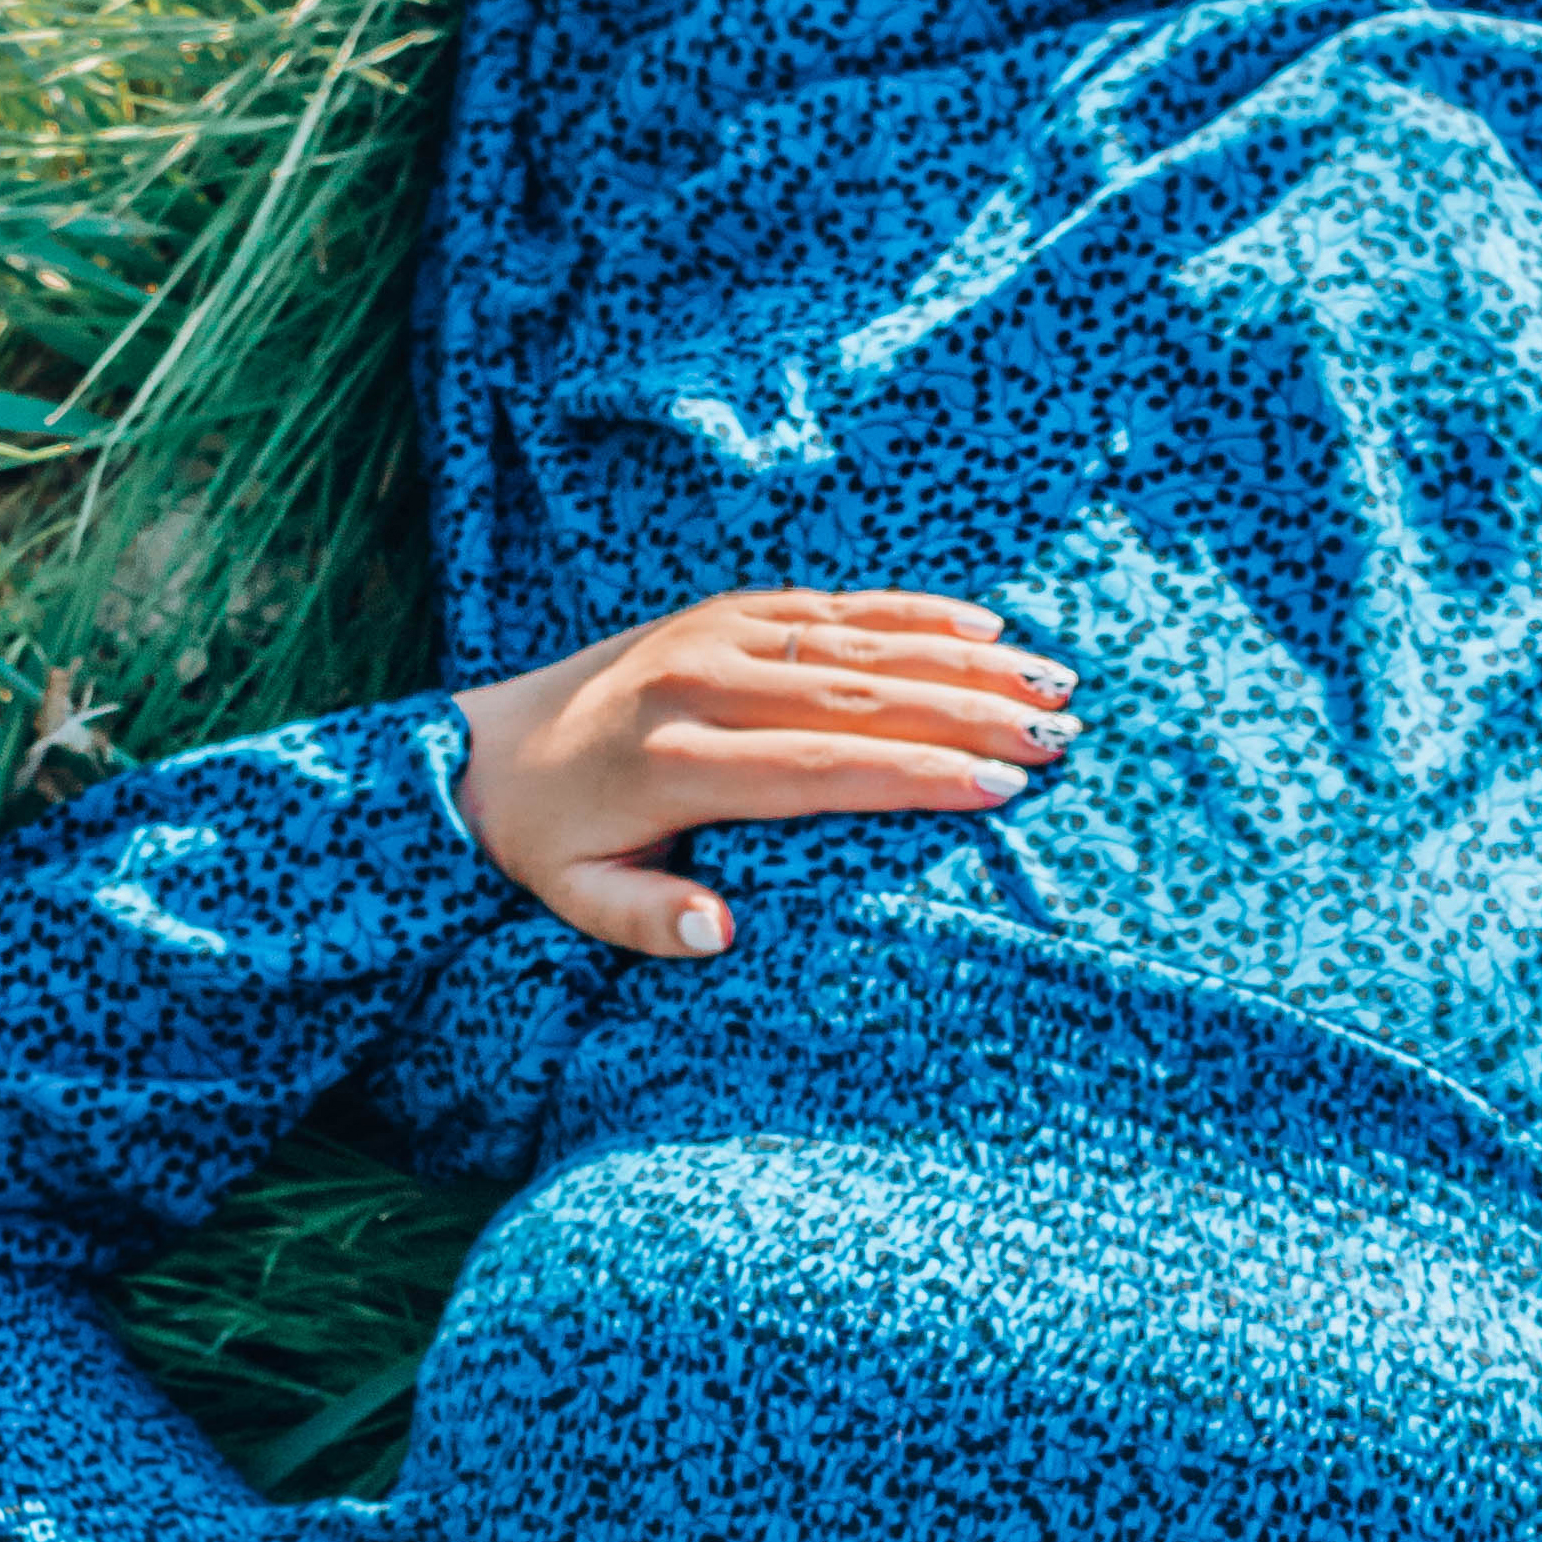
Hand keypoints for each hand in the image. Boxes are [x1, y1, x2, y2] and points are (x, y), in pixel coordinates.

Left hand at [454, 587, 1078, 960]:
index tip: (996, 789)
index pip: (819, 766)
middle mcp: (704, 683)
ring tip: (1053, 686)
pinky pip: (838, 606)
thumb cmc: (549, 843)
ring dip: (966, 662)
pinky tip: (987, 632)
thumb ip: (649, 922)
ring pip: (862, 643)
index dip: (913, 775)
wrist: (483, 748)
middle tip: (1058, 738)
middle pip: (859, 696)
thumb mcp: (579, 900)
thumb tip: (725, 935)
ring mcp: (719, 634)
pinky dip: (915, 615)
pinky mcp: (728, 610)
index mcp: (678, 761)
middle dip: (968, 715)